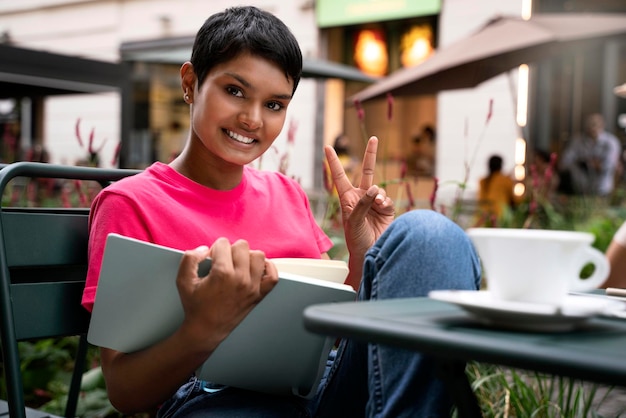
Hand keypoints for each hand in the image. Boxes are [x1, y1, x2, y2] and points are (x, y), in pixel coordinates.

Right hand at [175, 238, 277, 351]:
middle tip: (223, 262)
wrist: (206, 330)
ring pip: (258, 255)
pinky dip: (267, 268)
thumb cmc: (195, 306)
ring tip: (237, 265)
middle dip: (230, 250)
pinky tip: (255, 269)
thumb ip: (189, 258)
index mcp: (222, 274)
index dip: (214, 249)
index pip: (223, 243)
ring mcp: (253, 287)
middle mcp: (240, 279)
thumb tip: (205, 249)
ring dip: (247, 257)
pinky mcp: (259, 295)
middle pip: (242, 246)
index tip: (211, 260)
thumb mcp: (183, 280)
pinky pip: (273, 275)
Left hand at [325, 136, 394, 259]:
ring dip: (378, 195)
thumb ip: (362, 203)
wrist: (370, 252)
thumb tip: (375, 188)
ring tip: (377, 205)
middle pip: (366, 171)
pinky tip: (382, 208)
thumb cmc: (355, 239)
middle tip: (374, 138)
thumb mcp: (353, 221)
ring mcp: (374, 202)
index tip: (327, 147)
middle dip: (371, 155)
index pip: (340, 176)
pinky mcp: (386, 209)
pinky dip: (385, 202)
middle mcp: (361, 197)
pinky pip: (387, 199)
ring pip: (379, 189)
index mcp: (347, 198)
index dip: (334, 162)